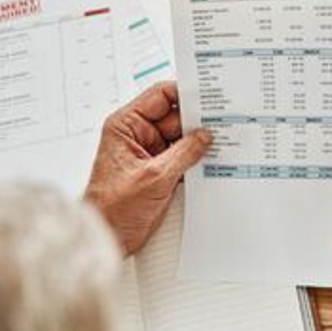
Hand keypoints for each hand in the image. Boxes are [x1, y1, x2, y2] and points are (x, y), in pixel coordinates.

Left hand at [85, 82, 212, 254]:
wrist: (108, 236)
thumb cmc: (112, 208)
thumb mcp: (154, 177)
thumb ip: (184, 153)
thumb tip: (205, 136)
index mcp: (126, 125)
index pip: (160, 96)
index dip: (184, 93)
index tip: (208, 96)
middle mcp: (138, 135)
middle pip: (175, 118)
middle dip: (197, 123)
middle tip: (223, 124)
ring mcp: (150, 154)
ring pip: (182, 139)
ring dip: (199, 144)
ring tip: (221, 145)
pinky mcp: (160, 171)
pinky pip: (183, 159)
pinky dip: (196, 161)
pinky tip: (212, 162)